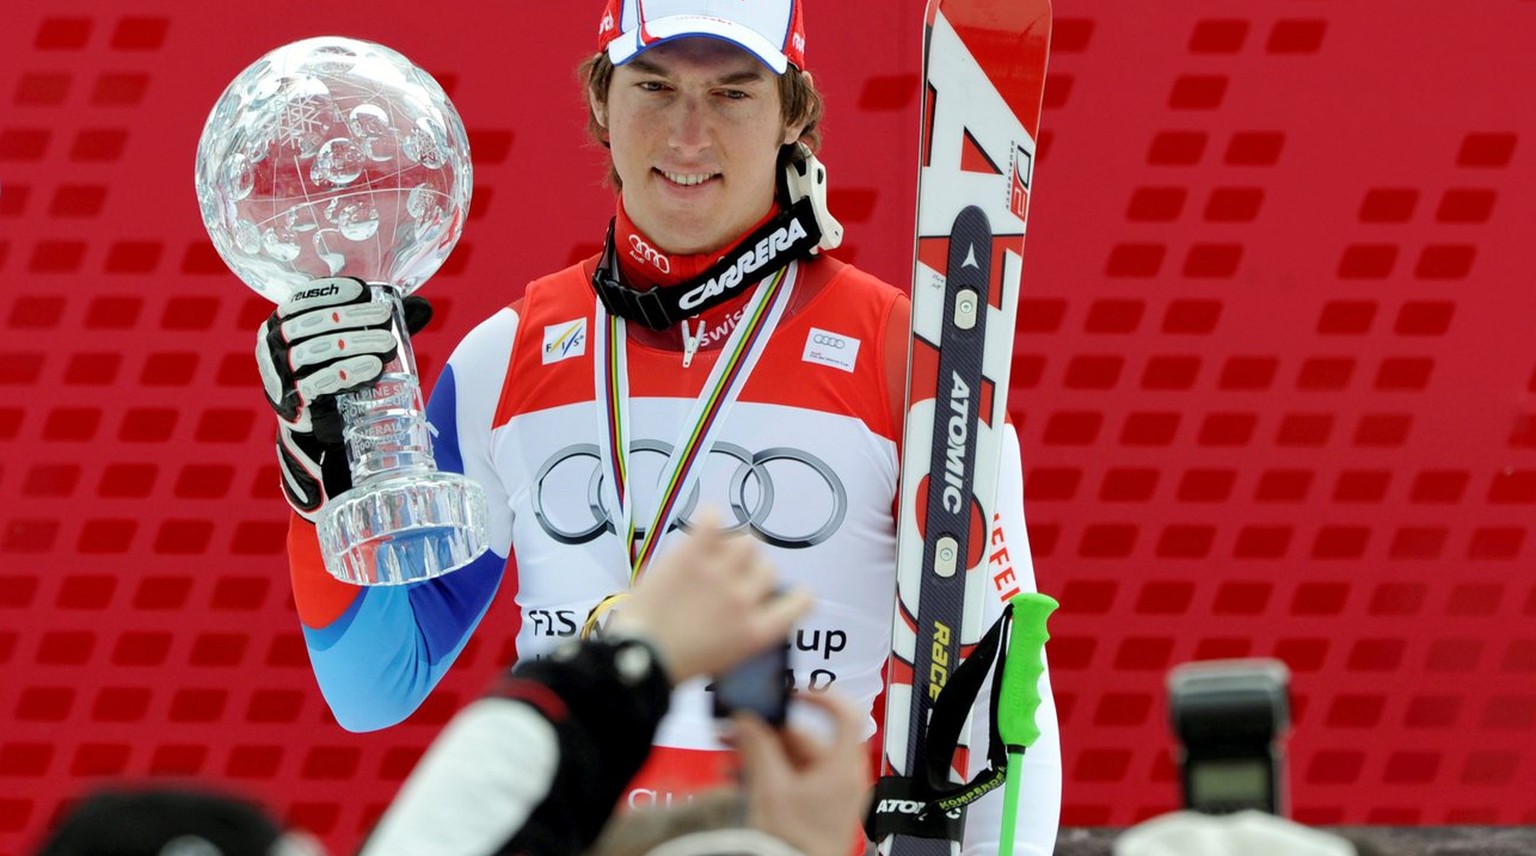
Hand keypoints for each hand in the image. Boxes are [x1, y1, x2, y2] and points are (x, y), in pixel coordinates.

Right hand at [254, 276, 430, 518]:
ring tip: (387, 343)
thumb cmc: (335, 376)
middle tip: (384, 316)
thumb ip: (375, 325)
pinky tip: (373, 367)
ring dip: (353, 343)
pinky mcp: (292, 404)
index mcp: (279, 327)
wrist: (319, 430)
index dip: (330, 293)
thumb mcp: (347, 345)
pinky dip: (347, 372)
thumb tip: (422, 307)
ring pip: (315, 352)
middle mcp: (271, 349)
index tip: (363, 290)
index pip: (301, 302)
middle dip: (351, 317)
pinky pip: (318, 384)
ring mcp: (278, 377)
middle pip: (310, 326)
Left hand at [605, 510, 811, 683]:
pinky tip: (706, 527)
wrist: (639, 656)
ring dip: (734, 547)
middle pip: (768, 567)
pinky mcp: (693, 556)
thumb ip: (748, 630)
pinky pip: (713, 521)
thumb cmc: (678, 663)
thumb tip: (753, 610)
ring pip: (747, 542)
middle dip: (752, 572)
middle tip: (732, 577)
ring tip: (716, 554)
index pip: (801, 602)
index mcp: (758, 631)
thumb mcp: (728, 658)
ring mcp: (720, 575)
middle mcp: (745, 600)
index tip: (793, 592)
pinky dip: (711, 519)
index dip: (799, 595)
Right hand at [731, 691, 869, 855]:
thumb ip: (757, 747)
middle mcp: (842, 778)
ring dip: (759, 753)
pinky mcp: (815, 807)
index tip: (790, 690)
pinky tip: (736, 776)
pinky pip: (790, 778)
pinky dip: (765, 772)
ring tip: (728, 755)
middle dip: (765, 732)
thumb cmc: (794, 844)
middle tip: (734, 729)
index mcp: (842, 767)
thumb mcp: (769, 789)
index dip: (820, 695)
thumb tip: (747, 718)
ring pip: (793, 758)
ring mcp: (829, 794)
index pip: (846, 714)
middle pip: (806, 737)